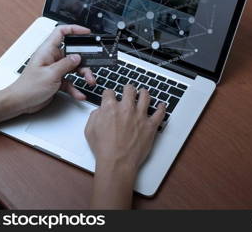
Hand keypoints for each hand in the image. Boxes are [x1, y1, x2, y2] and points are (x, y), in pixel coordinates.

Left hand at [7, 25, 95, 113]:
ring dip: (84, 75)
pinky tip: (80, 93)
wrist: (20, 102)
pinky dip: (76, 87)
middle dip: (84, 61)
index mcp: (47, 51)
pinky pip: (71, 81)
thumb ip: (66, 64)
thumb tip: (77, 57)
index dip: (74, 29)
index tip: (86, 32)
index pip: (61, 33)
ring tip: (89, 82)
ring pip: (74, 68)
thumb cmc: (28, 87)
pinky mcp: (57, 79)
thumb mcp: (50, 74)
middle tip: (91, 67)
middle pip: (73, 53)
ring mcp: (55, 69)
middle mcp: (52, 58)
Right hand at [85, 86, 165, 208]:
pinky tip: (161, 105)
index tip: (110, 96)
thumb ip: (95, 116)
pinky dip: (161, 108)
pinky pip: (160, 113)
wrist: (117, 162)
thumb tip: (100, 111)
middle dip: (128, 88)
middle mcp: (126, 108)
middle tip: (129, 90)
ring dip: (144, 93)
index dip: (109, 94)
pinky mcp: (150, 125)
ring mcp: (140, 116)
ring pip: (145, 96)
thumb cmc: (104, 149)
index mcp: (110, 108)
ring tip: (144, 92)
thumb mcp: (90, 130)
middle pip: (129, 90)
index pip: (109, 92)